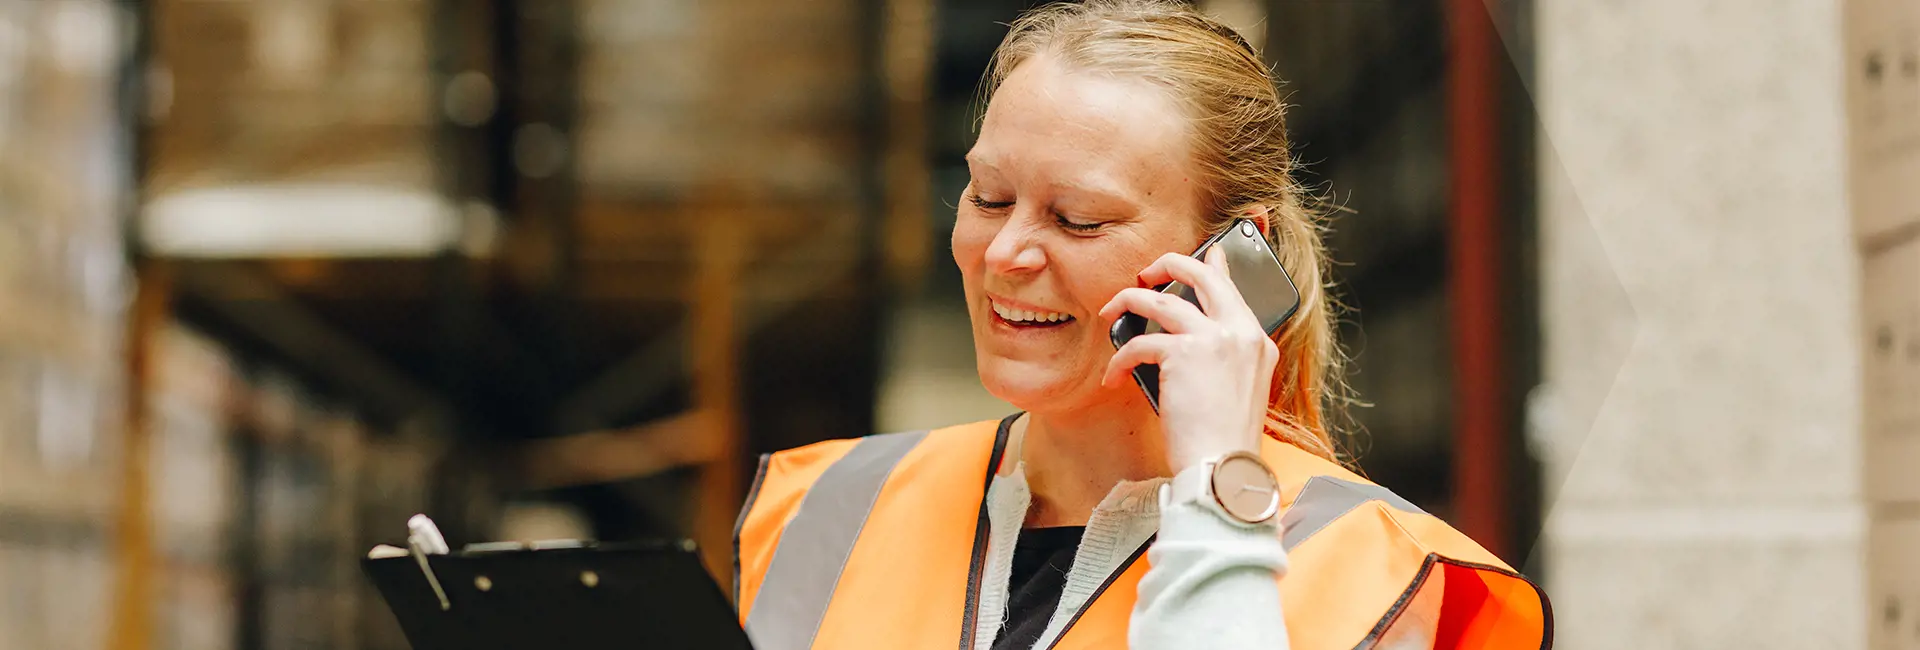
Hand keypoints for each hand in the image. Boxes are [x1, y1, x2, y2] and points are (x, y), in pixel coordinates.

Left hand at [1099, 246, 1278, 472]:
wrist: (1223, 467)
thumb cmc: (1224, 439)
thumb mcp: (1239, 389)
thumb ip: (1225, 357)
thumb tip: (1187, 340)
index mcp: (1257, 340)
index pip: (1233, 288)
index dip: (1213, 266)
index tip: (1202, 254)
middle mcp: (1240, 332)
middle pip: (1200, 274)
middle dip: (1167, 265)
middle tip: (1145, 276)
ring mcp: (1213, 339)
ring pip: (1160, 301)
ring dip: (1128, 303)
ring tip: (1111, 312)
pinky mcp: (1183, 353)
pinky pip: (1139, 343)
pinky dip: (1120, 360)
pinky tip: (1114, 378)